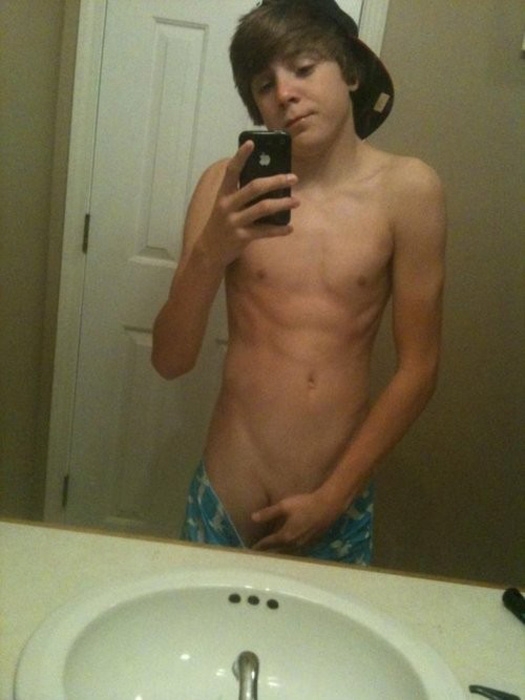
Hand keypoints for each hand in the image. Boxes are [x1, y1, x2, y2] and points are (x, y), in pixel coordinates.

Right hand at [200, 141, 299, 265]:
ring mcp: (234, 221)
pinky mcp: (241, 237)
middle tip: (293, 178)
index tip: (252, 143)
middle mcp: (227, 205)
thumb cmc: (221, 225)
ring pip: (263, 208)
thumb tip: (267, 184)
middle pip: (254, 188)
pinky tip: (289, 228)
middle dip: (276, 181)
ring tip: (296, 201)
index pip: (231, 171)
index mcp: (223, 194)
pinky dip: (279, 230)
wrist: (208, 251)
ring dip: (282, 204)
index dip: (241, 156)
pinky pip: (265, 232)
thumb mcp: (225, 206)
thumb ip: (240, 195)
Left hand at [251, 490, 338, 552]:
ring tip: (271, 554)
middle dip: (268, 553)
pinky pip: (296, 551)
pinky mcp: (311, 543)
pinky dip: (289, 551)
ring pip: (288, 553)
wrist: (328, 506)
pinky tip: (288, 549)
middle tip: (259, 555)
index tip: (251, 550)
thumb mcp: (285, 506)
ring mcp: (304, 545)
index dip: (259, 546)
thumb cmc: (305, 504)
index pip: (268, 544)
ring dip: (279, 554)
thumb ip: (269, 513)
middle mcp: (294, 544)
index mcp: (285, 535)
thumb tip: (252, 518)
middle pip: (277, 552)